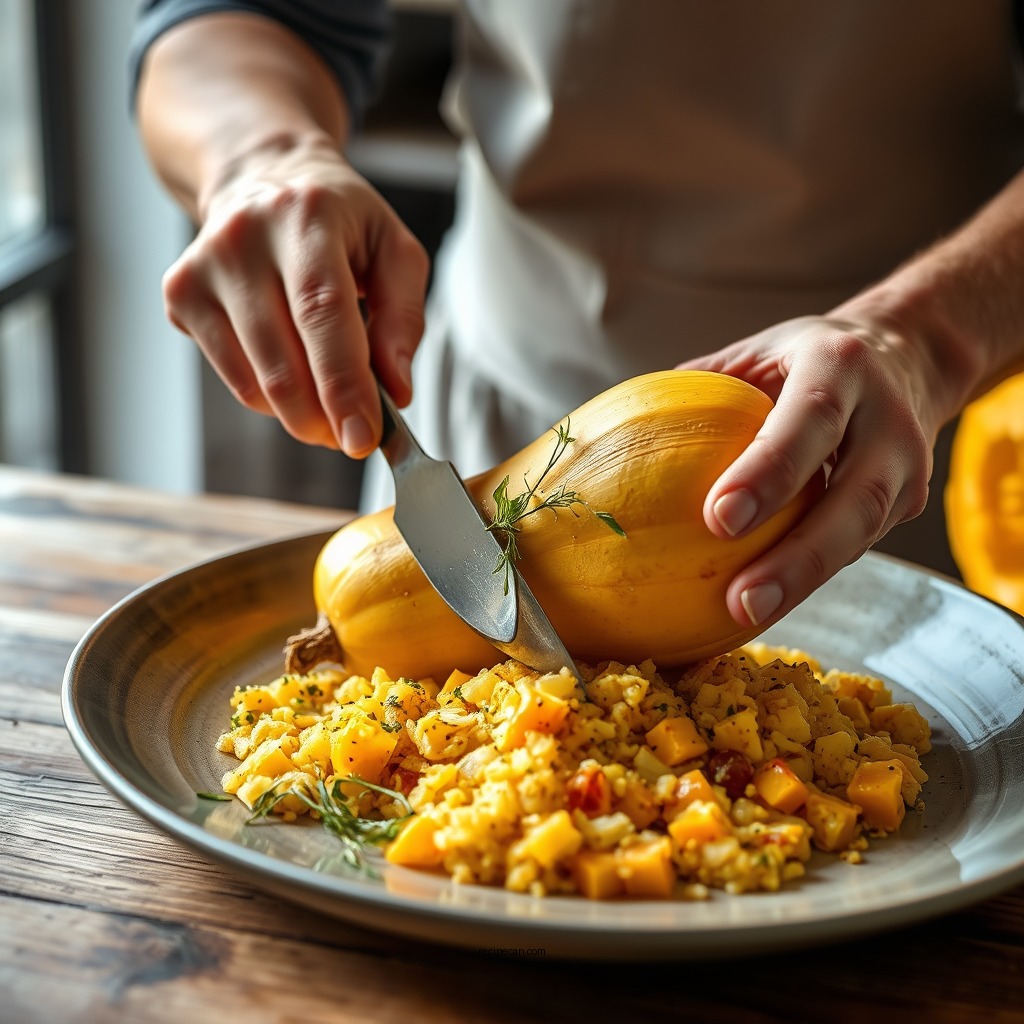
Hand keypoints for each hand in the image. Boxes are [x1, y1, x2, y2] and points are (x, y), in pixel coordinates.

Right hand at [161, 137, 428, 456]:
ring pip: (254, 381)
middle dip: (323, 418)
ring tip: (330, 405)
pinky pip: (233, 378)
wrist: (263, 178)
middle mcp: (243, 237)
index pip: (322, 313)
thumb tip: (395, 391)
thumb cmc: (340, 223)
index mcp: (306, 217)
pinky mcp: (180, 296)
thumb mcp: (394, 251)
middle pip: (283, 361)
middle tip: (353, 438)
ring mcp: (202, 267)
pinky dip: (271, 398)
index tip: (362, 438)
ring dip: (300, 415)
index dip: (343, 384)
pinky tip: (293, 372)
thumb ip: (403, 319)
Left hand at [677, 314, 941, 629]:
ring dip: (804, 580)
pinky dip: (810, 576)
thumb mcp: (756, 352)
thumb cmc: (802, 359)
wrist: (902, 356)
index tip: (718, 518)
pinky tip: (765, 603)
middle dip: (798, 553)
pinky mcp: (908, 501)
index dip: (770, 470)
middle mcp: (885, 415)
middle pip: (855, 495)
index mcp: (838, 363)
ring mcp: (907, 463)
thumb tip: (612, 431)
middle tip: (741, 599)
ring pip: (864, 532)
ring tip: (748, 613)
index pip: (810, 418)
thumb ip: (701, 387)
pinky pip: (857, 546)